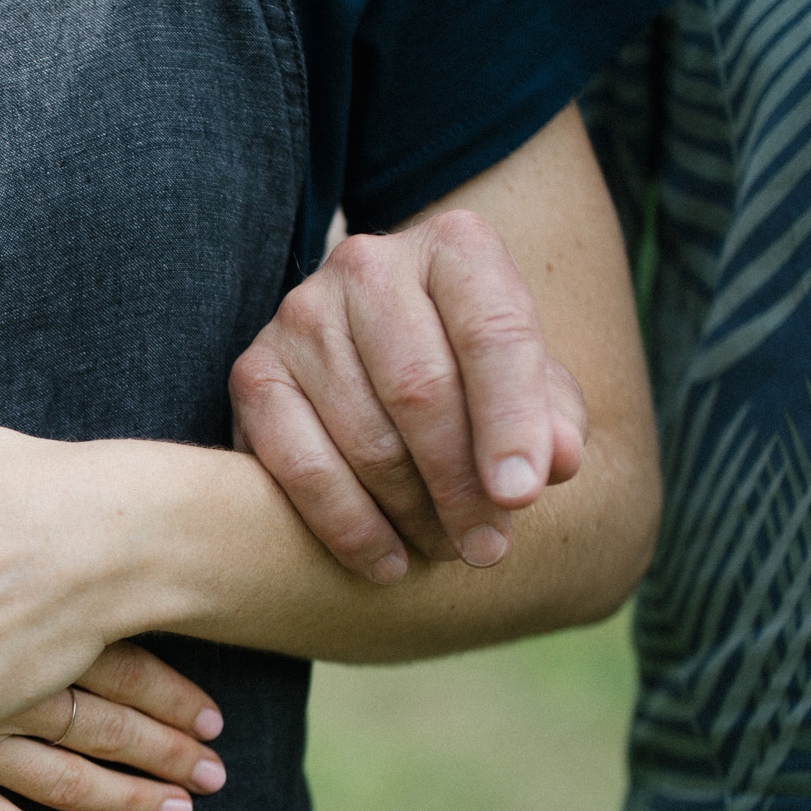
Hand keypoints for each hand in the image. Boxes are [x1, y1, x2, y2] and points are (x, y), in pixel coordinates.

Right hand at [229, 208, 586, 583]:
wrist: (379, 357)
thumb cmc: (471, 378)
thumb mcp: (530, 388)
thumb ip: (553, 419)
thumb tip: (557, 461)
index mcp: (456, 247)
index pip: (492, 332)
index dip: (512, 421)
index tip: (523, 497)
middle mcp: (370, 264)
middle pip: (422, 389)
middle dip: (461, 484)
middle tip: (488, 549)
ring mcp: (301, 314)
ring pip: (365, 435)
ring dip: (411, 513)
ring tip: (446, 550)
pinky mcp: (253, 371)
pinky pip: (298, 463)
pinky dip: (346, 524)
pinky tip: (385, 562)